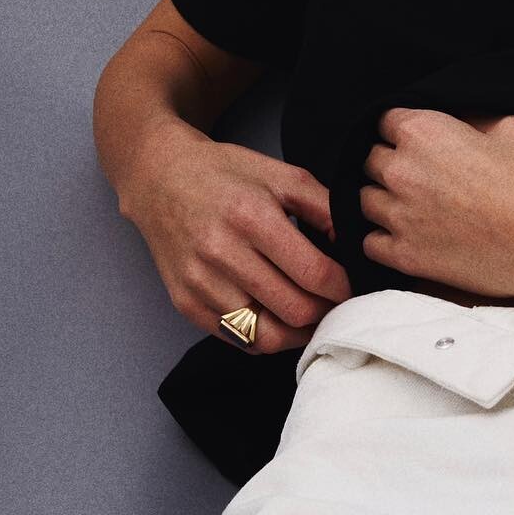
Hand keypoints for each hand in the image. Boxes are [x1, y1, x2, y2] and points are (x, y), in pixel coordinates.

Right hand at [120, 125, 352, 352]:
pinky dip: (266, 337)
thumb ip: (325, 208)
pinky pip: (238, 339)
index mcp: (251, 217)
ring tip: (311, 316)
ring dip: (298, 332)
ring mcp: (200, 283)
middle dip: (325, 312)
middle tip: (336, 303)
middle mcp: (221, 253)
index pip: (314, 273)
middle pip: (294, 309)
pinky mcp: (185, 302)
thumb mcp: (283, 175)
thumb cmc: (226, 174)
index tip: (352, 286)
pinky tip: (279, 318)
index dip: (343, 287)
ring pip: (267, 335)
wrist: (159, 177)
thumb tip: (353, 248)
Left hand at [359, 108, 513, 303]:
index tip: (422, 143)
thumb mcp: (511, 127)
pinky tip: (411, 236)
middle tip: (423, 177)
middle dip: (393, 163)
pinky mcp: (406, 256)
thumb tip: (459, 126)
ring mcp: (399, 216)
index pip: (386, 121)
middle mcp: (402, 170)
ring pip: (366, 200)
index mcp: (424, 131)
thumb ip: (469, 122)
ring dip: (386, 200)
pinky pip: (370, 242)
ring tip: (416, 207)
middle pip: (372, 160)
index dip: (405, 130)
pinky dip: (385, 238)